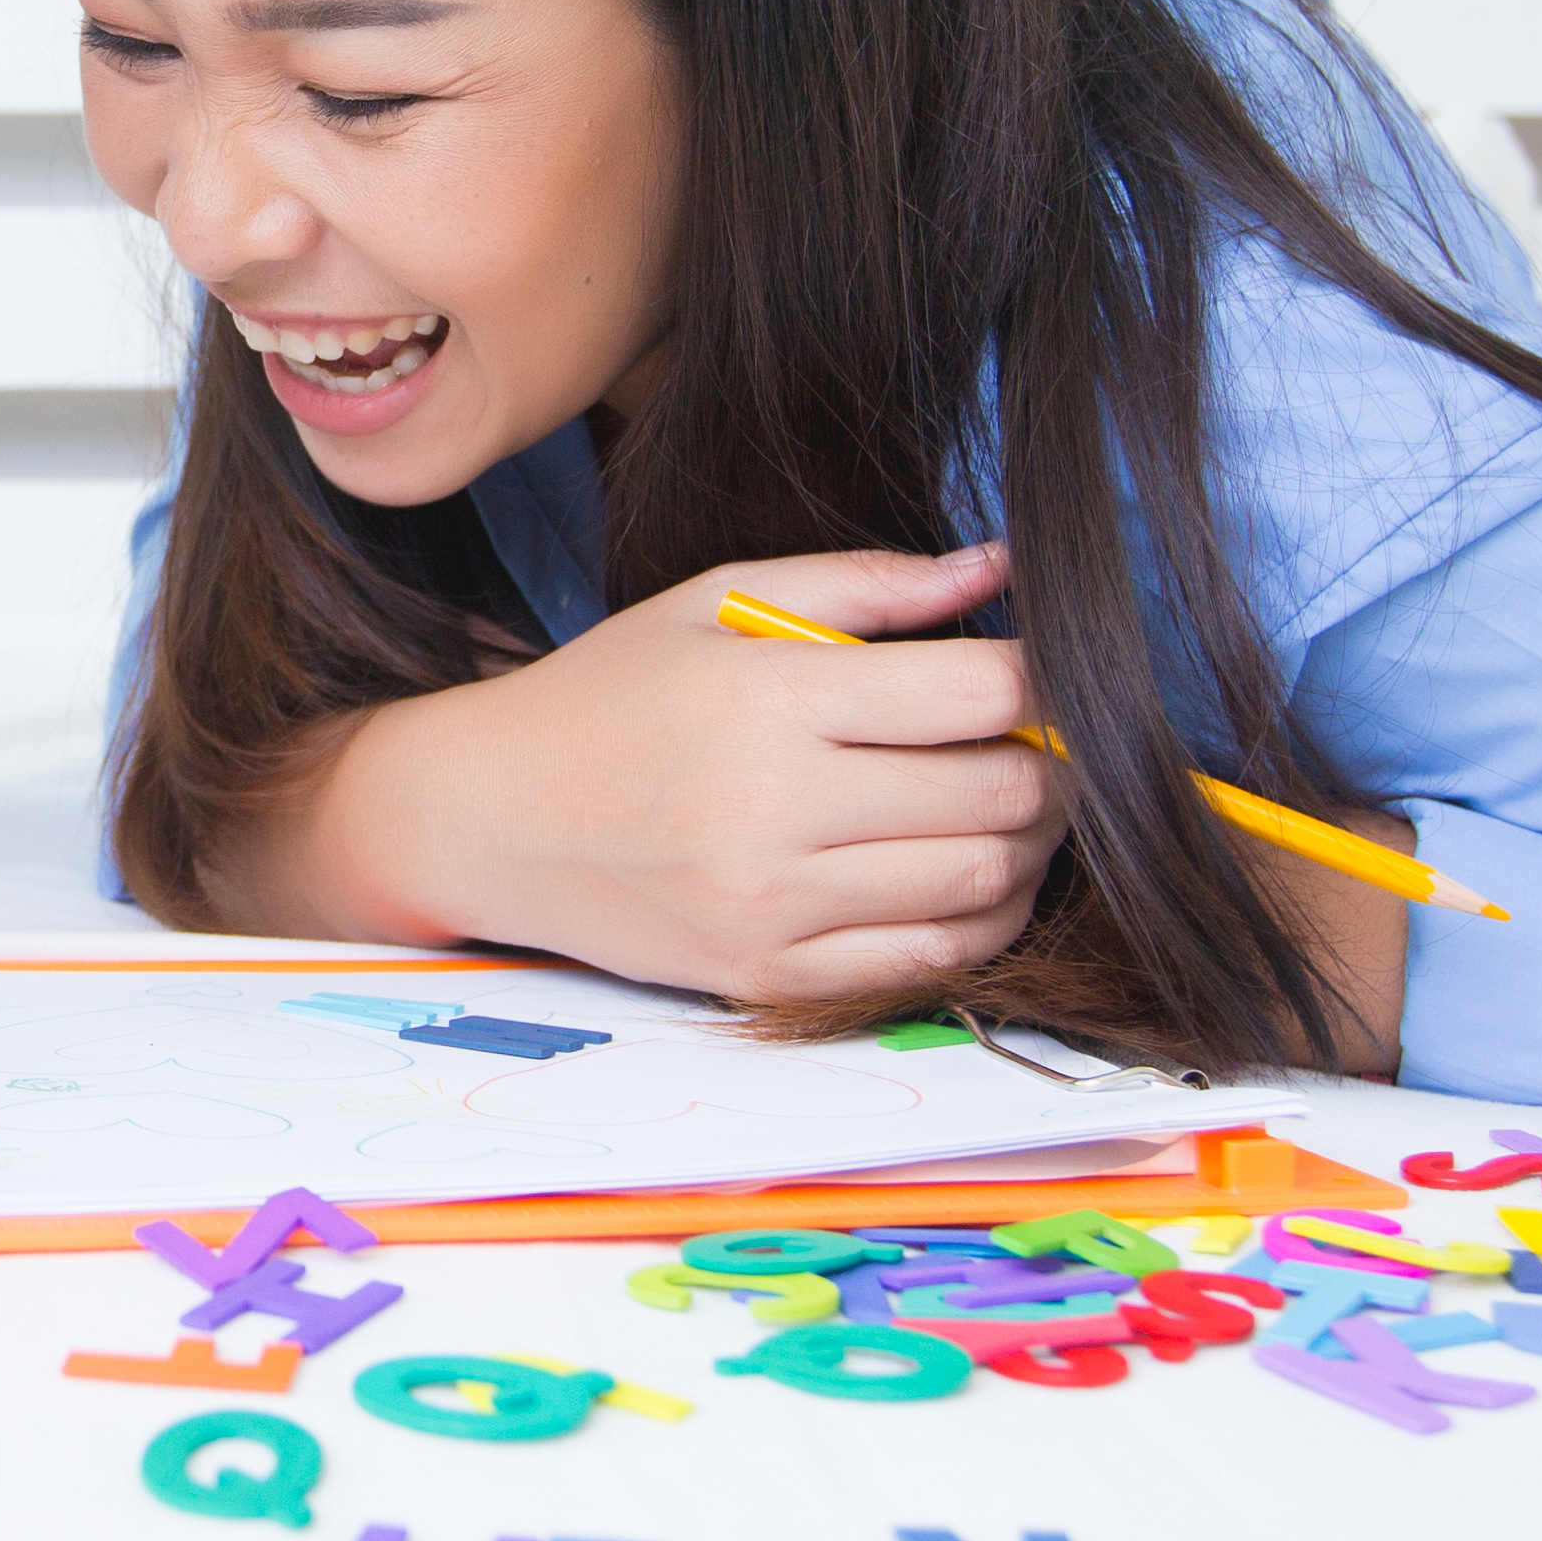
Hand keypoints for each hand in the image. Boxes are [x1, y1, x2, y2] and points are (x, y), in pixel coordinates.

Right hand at [303, 543, 1063, 1008]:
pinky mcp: (768, 972)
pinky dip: (980, 920)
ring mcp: (772, 903)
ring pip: (982, 883)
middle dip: (1050, 766)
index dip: (1042, 680)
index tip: (1033, 676)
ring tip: (1009, 808)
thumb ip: (866, 582)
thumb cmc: (611, 694)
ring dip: (1029, 845)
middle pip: (1001, 794)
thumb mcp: (718, 603)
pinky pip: (930, 962)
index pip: (980, 690)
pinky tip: (965, 876)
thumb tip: (1000, 568)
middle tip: (1039, 746)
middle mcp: (774, 806)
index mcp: (769, 695)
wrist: (491, 816)